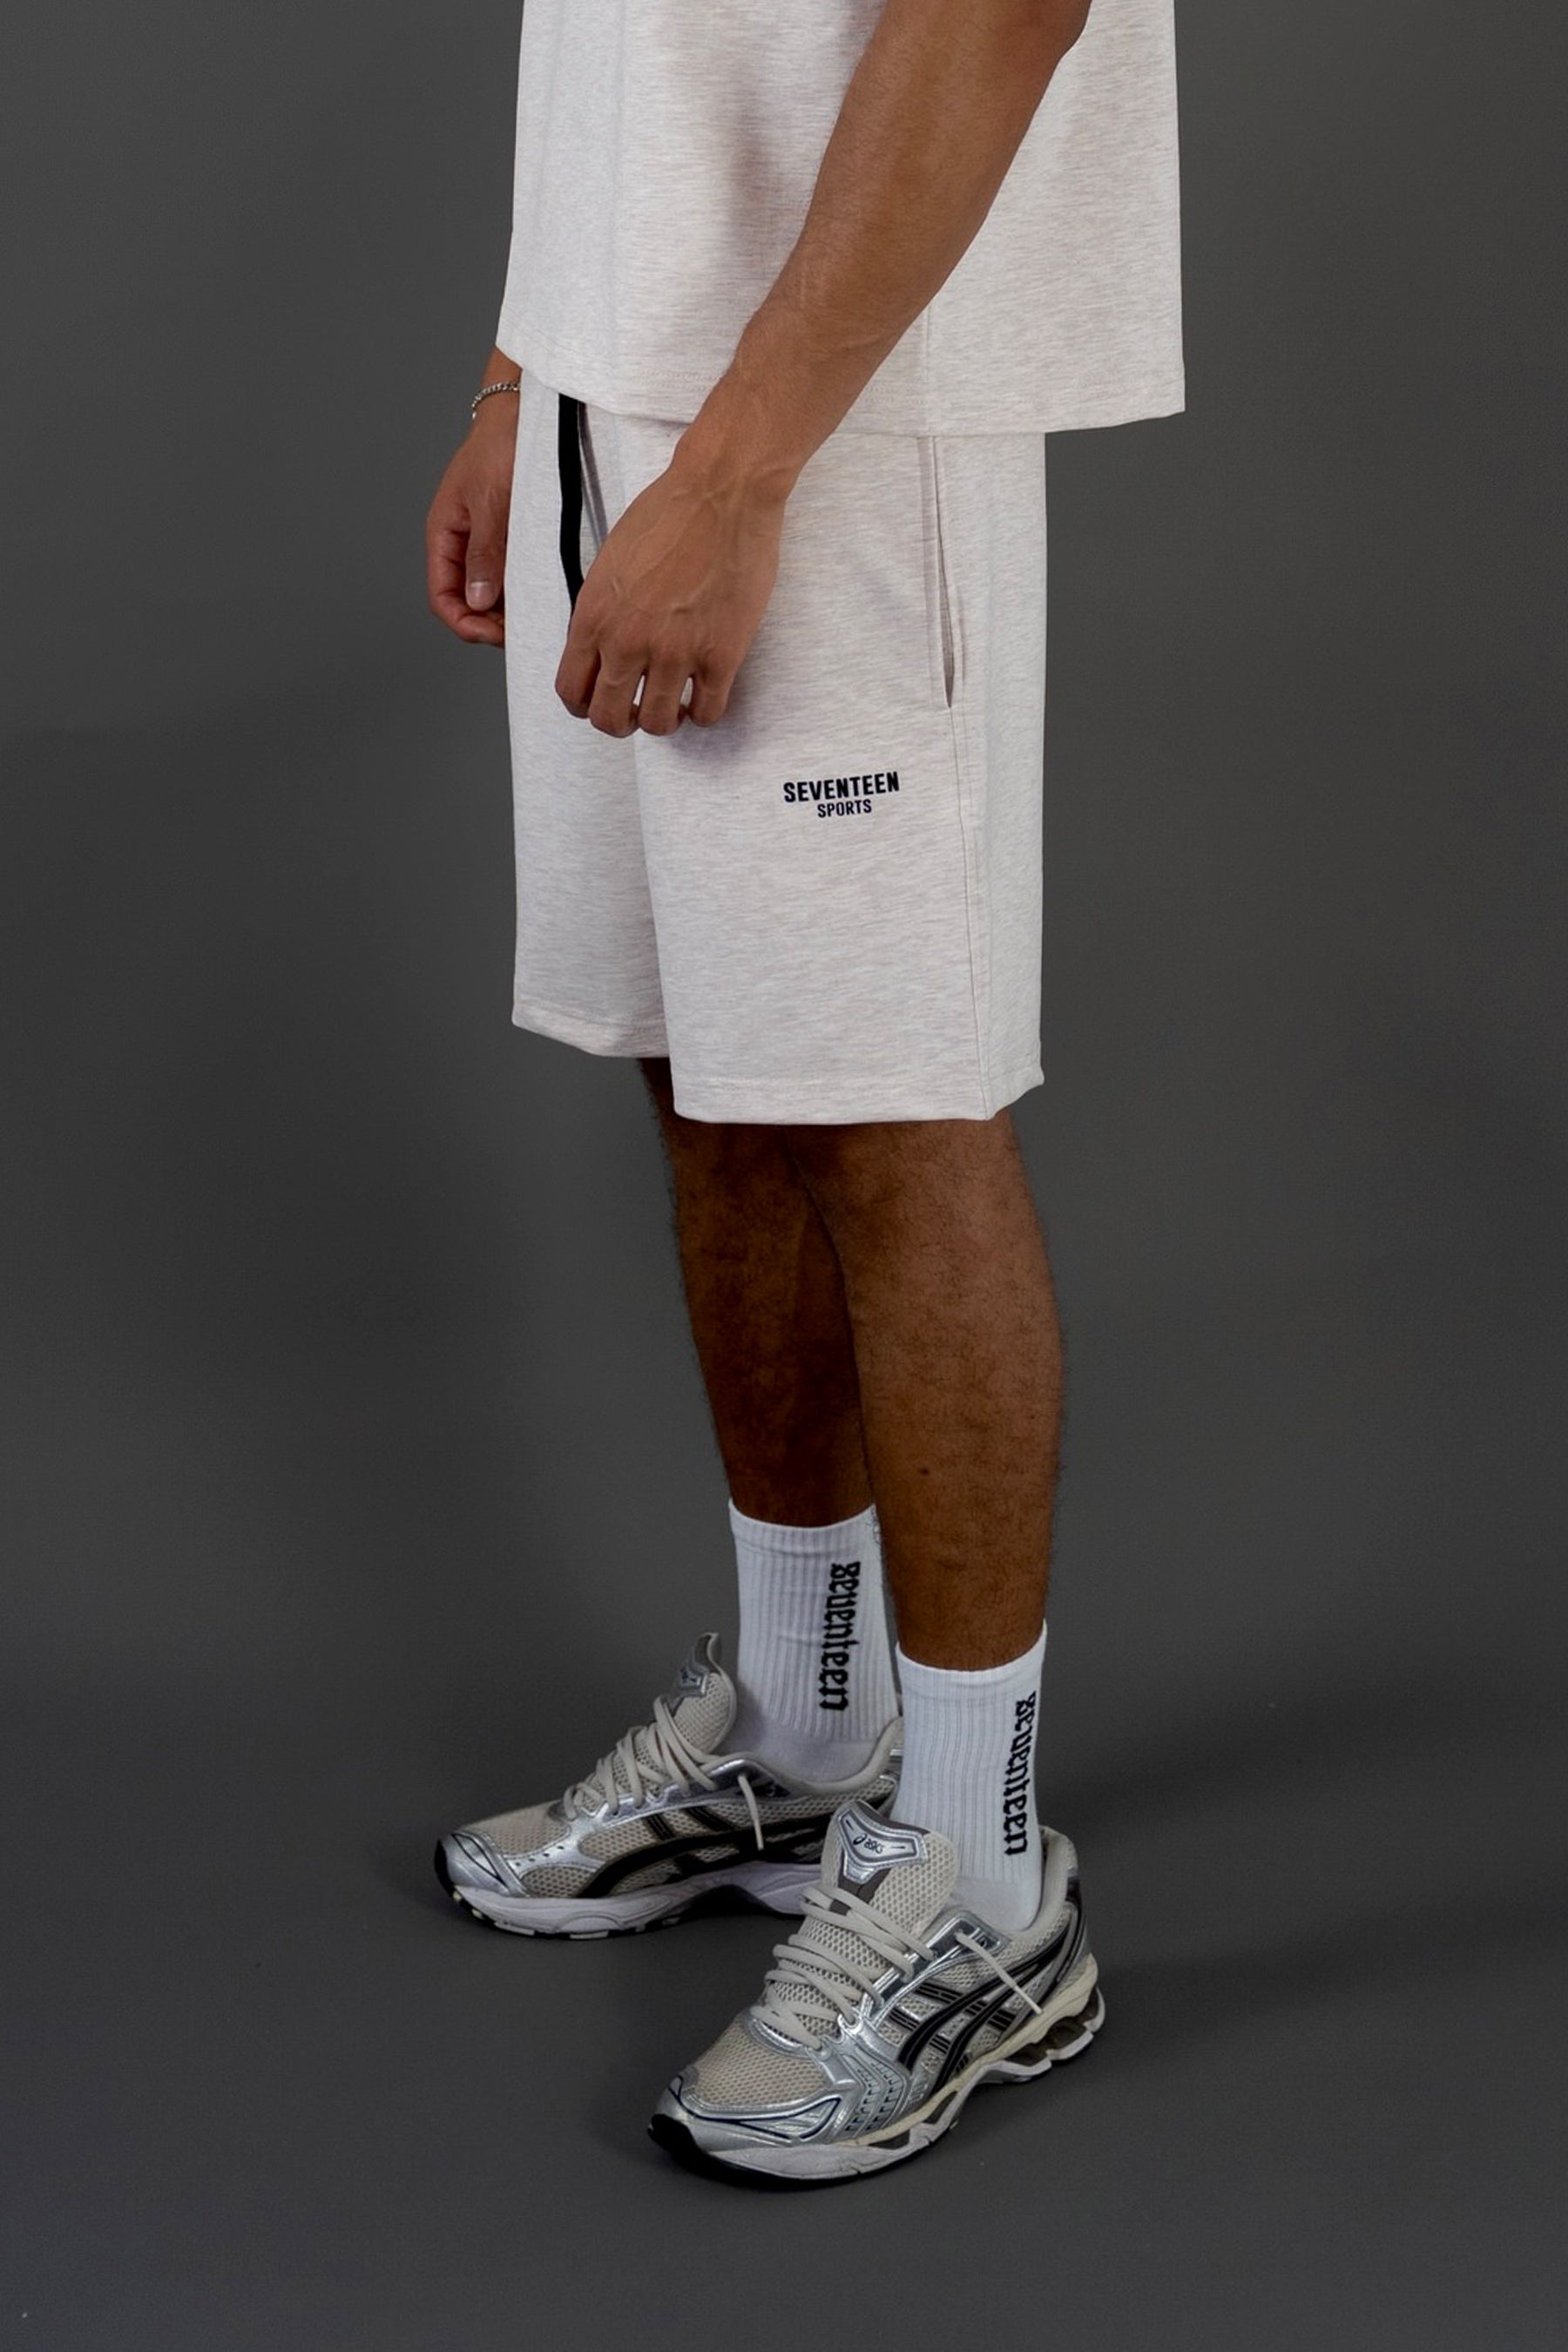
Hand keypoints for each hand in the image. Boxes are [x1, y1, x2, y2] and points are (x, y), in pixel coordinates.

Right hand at [425, 398, 517, 648]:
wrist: (522, 413)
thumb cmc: (500, 446)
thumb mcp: (491, 501)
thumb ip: (485, 552)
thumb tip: (478, 600)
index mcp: (444, 534)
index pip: (443, 596)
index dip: (465, 623)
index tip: (495, 634)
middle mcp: (462, 543)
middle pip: (466, 602)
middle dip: (490, 622)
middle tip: (524, 628)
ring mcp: (485, 541)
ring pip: (489, 592)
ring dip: (508, 608)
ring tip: (537, 612)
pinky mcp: (508, 536)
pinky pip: (509, 573)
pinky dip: (522, 588)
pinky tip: (542, 592)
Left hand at [554, 440, 788, 734]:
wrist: (722, 492)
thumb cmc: (670, 513)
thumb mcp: (611, 561)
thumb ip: (603, 610)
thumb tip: (604, 645)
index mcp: (594, 616)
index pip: (571, 690)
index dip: (584, 706)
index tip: (599, 702)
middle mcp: (628, 641)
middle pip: (608, 718)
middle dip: (621, 723)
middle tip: (637, 711)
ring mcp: (675, 652)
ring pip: (658, 723)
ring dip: (665, 720)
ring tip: (675, 703)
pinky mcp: (720, 655)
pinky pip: (707, 712)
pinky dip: (704, 712)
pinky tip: (707, 693)